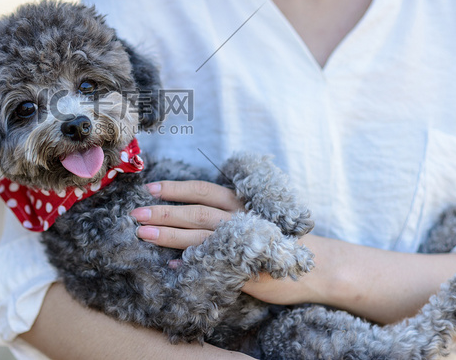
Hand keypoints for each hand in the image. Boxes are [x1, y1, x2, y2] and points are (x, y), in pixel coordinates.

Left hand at [131, 179, 315, 304]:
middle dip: (162, 212)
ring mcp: (244, 242)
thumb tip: (187, 214)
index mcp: (241, 202)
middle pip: (194, 211)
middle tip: (136, 214)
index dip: (175, 188)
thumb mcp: (255, 216)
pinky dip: (192, 264)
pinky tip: (173, 266)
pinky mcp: (247, 267)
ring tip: (144, 234)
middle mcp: (240, 218)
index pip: (203, 190)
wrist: (319, 265)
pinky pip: (214, 264)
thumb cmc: (281, 238)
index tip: (151, 188)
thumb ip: (226, 213)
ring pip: (199, 235)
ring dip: (168, 235)